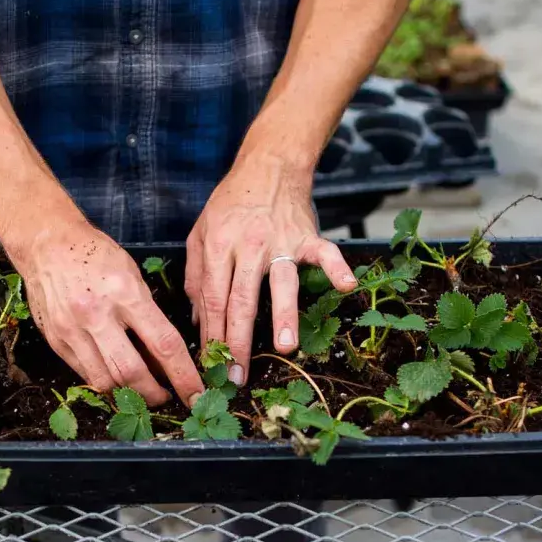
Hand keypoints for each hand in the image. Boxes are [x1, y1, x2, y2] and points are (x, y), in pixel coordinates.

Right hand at [6, 208, 202, 407]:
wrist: (47, 243)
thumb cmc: (96, 255)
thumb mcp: (132, 275)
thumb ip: (147, 315)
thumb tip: (164, 359)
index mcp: (125, 293)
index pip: (163, 344)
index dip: (183, 376)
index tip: (196, 394)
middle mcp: (96, 315)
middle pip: (131, 372)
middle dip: (154, 395)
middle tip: (167, 398)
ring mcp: (71, 330)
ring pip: (105, 381)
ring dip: (128, 394)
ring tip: (142, 391)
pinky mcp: (55, 341)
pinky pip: (85, 374)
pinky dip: (105, 381)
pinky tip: (116, 378)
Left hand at [185, 153, 356, 384]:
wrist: (267, 166)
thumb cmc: (231, 204)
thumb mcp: (200, 232)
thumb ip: (195, 275)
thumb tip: (197, 321)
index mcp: (217, 247)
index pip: (212, 299)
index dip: (212, 335)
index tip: (212, 365)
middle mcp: (248, 246)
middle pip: (241, 300)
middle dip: (238, 341)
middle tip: (238, 376)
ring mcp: (280, 241)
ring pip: (281, 282)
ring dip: (283, 314)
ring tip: (285, 346)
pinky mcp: (307, 236)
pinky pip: (325, 253)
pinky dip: (337, 267)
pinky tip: (346, 287)